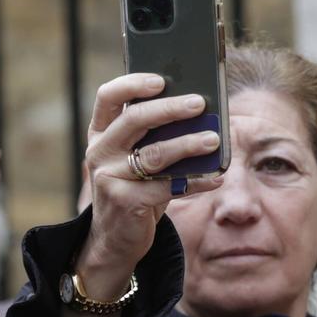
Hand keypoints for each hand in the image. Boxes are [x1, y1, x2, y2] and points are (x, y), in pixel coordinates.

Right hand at [75, 73, 222, 300]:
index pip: (108, 96)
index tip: (162, 79)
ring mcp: (109, 178)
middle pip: (134, 120)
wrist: (115, 238)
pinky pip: (167, 187)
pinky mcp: (125, 202)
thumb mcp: (136, 158)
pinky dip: (195, 181)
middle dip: (170, 109)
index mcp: (101, 133)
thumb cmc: (134, 187)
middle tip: (199, 103)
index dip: (133, 83)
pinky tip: (216, 177)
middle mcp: (100, 152)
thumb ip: (154, 136)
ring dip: (187, 144)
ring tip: (213, 139)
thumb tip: (200, 111)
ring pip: (154, 154)